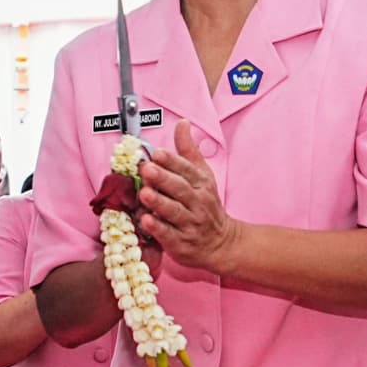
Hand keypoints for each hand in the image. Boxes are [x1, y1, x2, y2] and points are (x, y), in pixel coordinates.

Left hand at [133, 126, 241, 273]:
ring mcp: (190, 224)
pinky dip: (158, 228)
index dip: (172, 162)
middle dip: (163, 178)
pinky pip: (169, 235)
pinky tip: (146, 220)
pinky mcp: (181, 243)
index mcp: (201, 184)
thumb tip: (182, 123)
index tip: (158, 153)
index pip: (187, 170)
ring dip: (159, 202)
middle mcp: (197, 203)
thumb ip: (189, 151)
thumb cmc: (206, 206)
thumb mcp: (202, 176)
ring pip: (174, 211)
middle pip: (180, 189)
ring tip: (144, 194)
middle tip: (146, 169)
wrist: (222, 243)